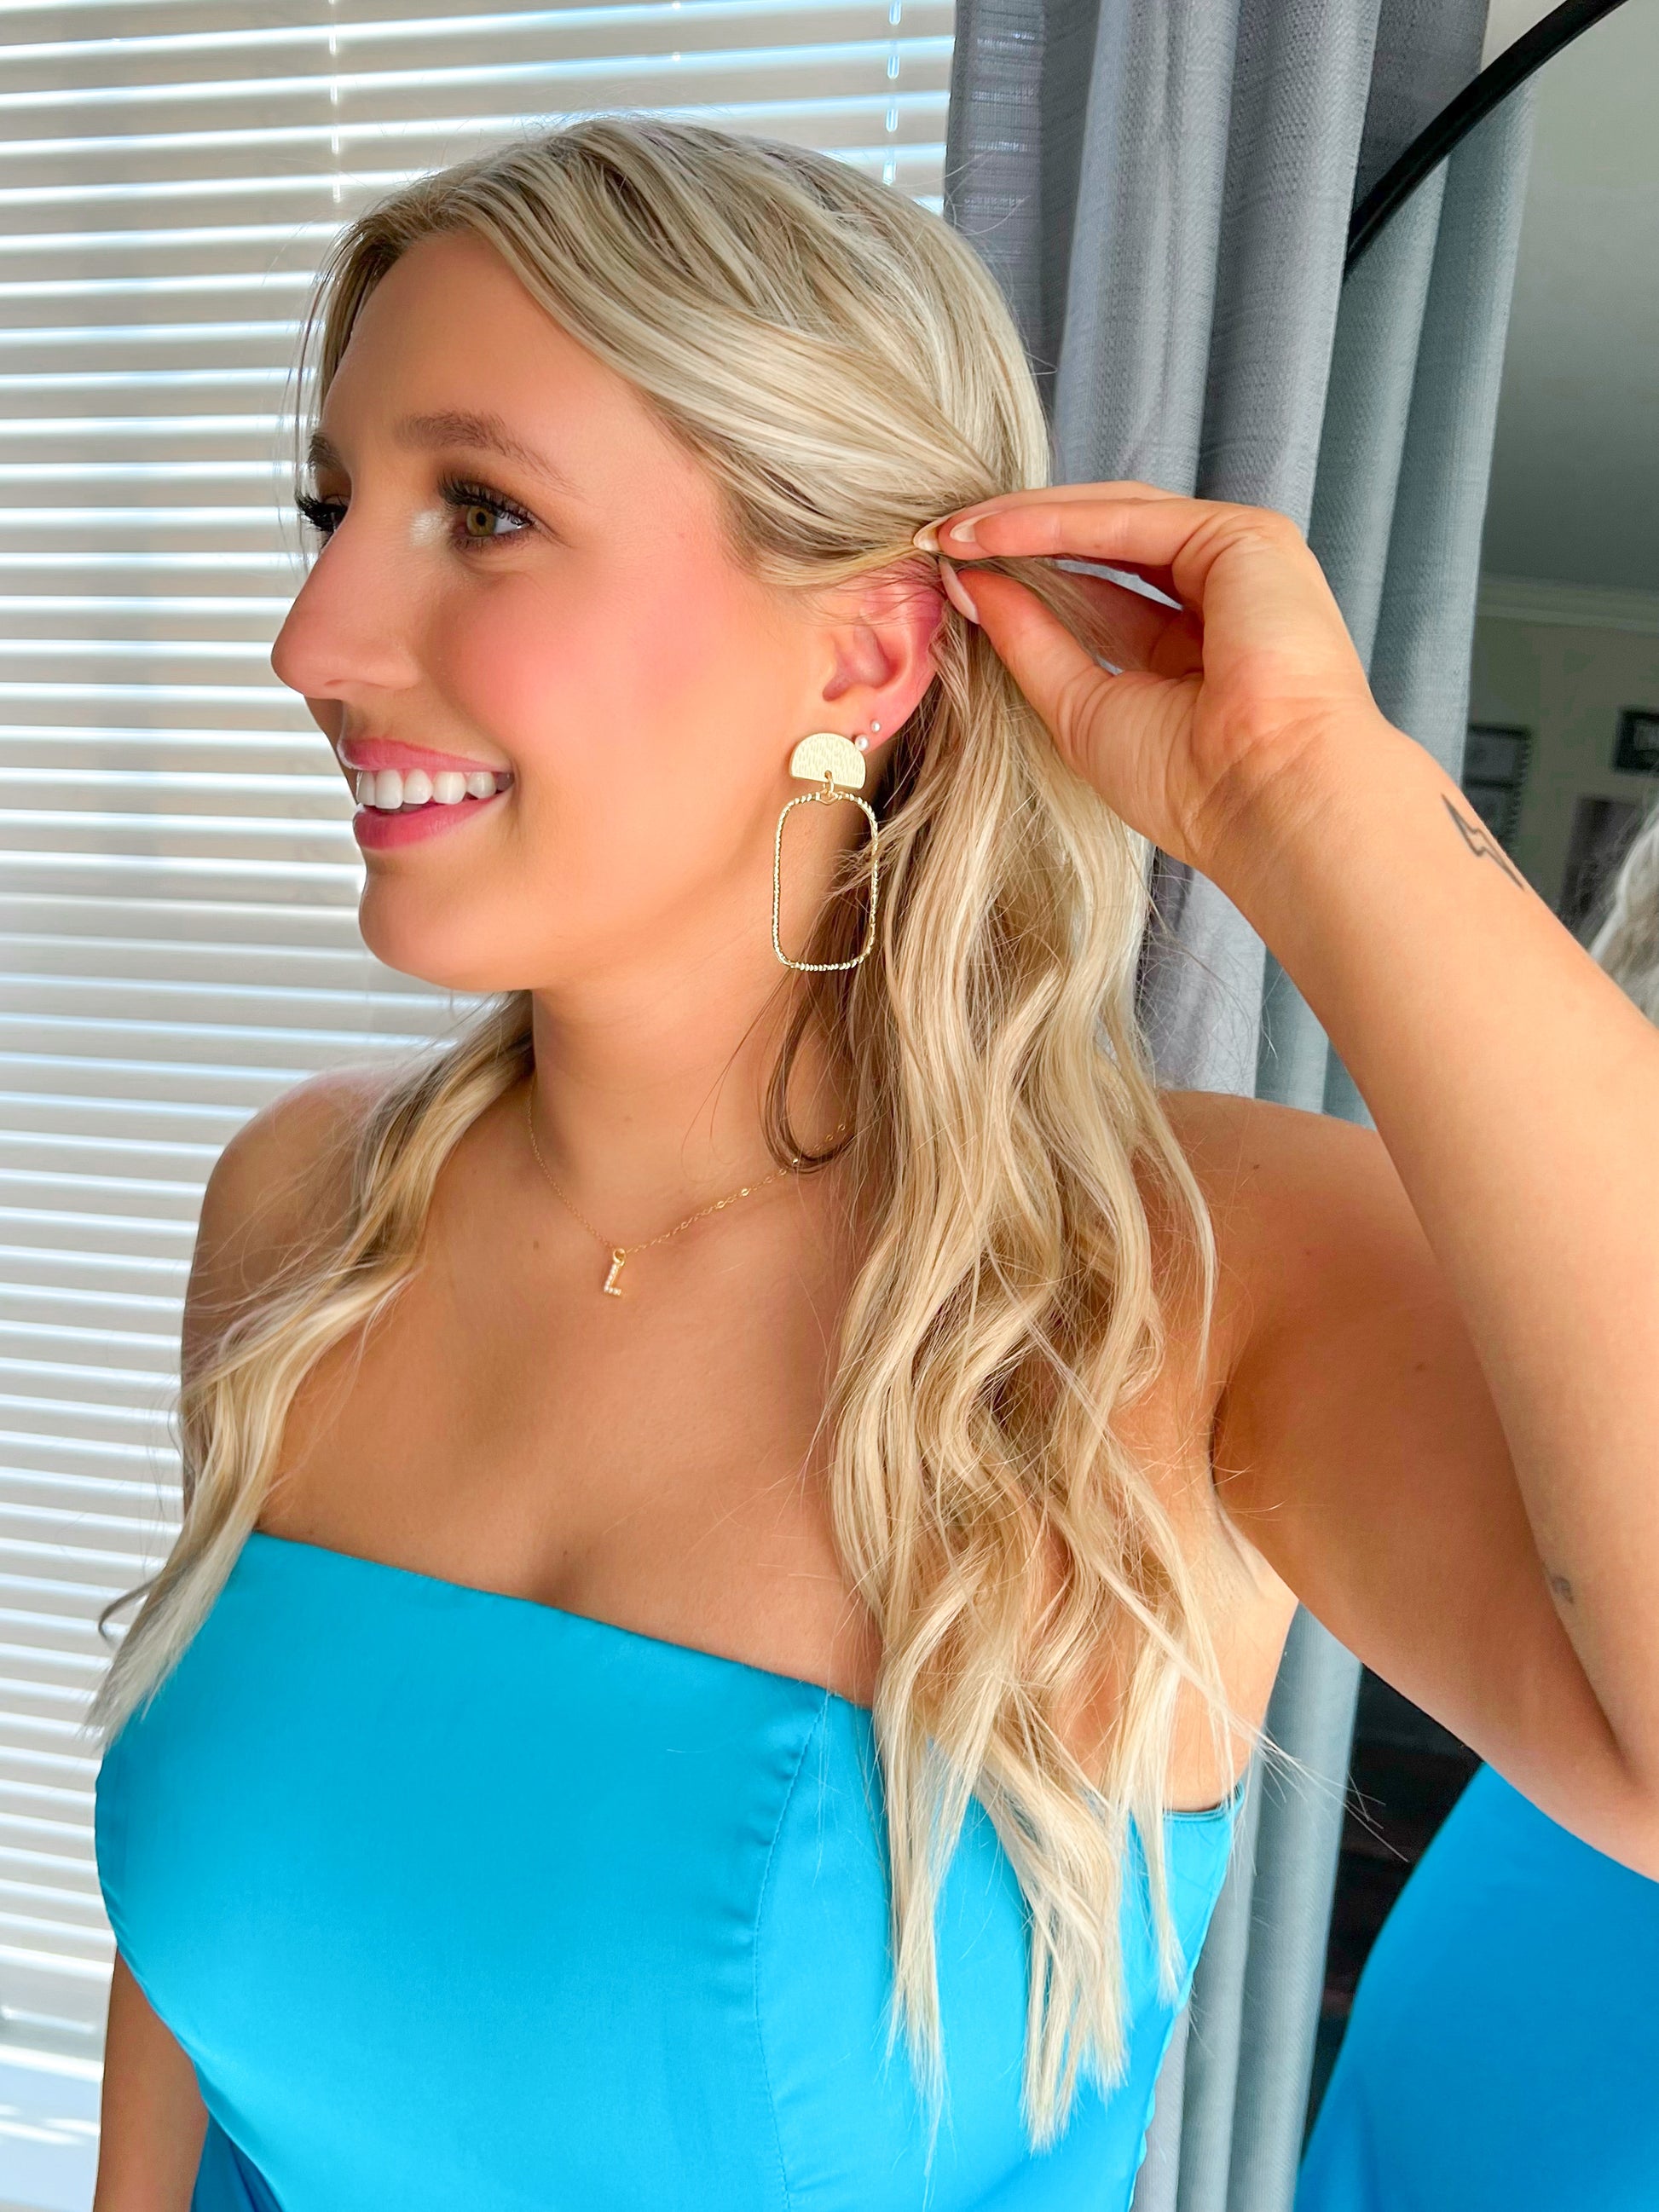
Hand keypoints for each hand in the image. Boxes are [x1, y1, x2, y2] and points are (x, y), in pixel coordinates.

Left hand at [921, 483, 1389, 880]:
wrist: (1267, 799)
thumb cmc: (1189, 784)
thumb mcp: (1082, 706)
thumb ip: (1032, 641)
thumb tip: (970, 584)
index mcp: (1196, 645)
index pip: (1100, 589)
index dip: (1026, 577)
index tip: (951, 576)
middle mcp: (1221, 595)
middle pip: (1104, 541)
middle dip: (1019, 536)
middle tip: (938, 539)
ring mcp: (1239, 560)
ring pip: (1114, 518)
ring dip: (1027, 519)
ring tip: (951, 532)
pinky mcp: (1245, 537)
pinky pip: (1130, 519)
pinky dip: (1056, 521)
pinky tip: (991, 531)